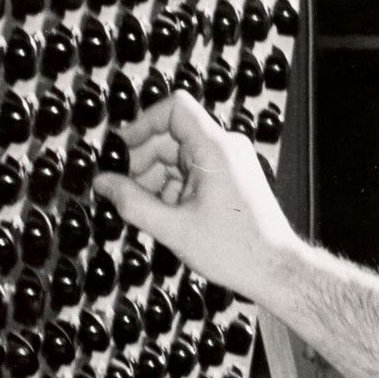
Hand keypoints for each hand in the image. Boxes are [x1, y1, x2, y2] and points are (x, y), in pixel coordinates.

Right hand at [89, 92, 301, 307]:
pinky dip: (173, 187)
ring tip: (143, 207)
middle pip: (172, 134)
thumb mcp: (173, 228)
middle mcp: (225, 148)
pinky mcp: (230, 177)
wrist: (275, 269)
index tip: (122, 148)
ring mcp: (229, 162)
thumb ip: (132, 203)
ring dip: (156, 177)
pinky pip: (193, 170)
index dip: (142, 124)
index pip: (174, 108)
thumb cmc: (237, 249)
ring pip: (179, 155)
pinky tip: (164, 214)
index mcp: (214, 149)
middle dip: (143, 159)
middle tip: (122, 187)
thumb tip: (103, 183)